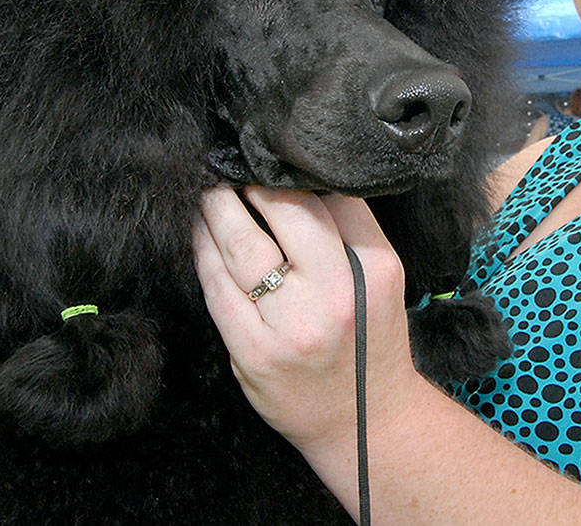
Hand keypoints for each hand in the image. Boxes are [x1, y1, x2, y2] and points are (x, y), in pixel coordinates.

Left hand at [192, 186, 419, 454]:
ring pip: (241, 245)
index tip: (271, 156)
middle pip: (284, 211)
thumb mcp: (381, 279)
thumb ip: (351, 227)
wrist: (365, 423)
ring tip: (208, 191)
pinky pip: (217, 288)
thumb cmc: (370, 341)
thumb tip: (301, 172)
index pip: (332, 196)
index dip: (296, 169)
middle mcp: (336, 294)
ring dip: (216, 209)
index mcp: (375, 267)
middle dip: (250, 181)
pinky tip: (199, 234)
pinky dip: (203, 253)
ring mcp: (292, 325)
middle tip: (230, 166)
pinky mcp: (253, 352)